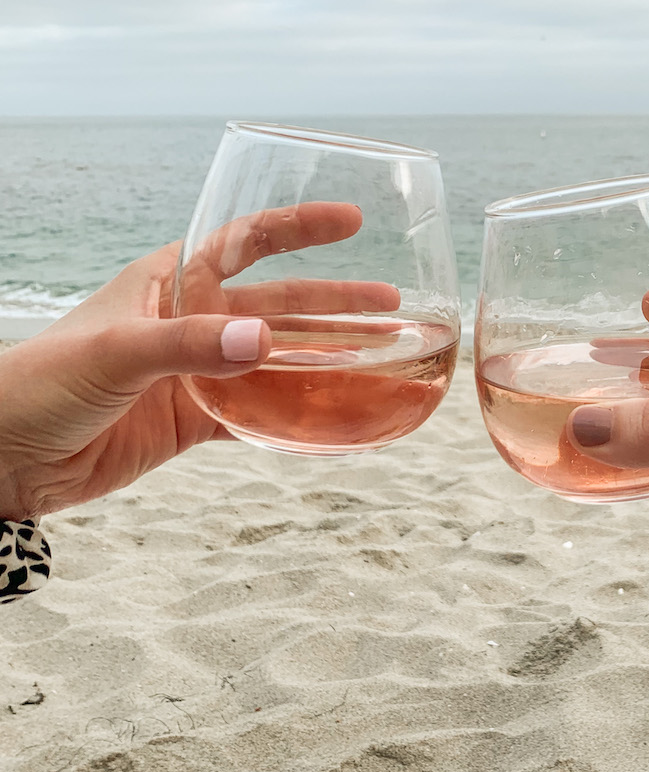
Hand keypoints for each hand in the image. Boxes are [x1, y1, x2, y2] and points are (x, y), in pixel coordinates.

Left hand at [0, 202, 398, 518]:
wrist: (12, 454)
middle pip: (279, 305)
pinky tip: (335, 417)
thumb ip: (190, 346)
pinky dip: (296, 416)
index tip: (351, 220)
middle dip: (335, 304)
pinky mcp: (195, 420)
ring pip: (278, 360)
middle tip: (391, 307)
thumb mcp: (117, 353)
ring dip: (327, 360)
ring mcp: (197, 373)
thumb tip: (264, 344)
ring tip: (380, 361)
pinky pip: (260, 413)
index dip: (299, 229)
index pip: (245, 241)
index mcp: (170, 282)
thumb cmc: (43, 382)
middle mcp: (191, 321)